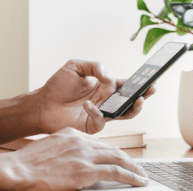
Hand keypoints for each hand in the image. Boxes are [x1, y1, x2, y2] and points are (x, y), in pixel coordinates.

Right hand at [4, 127, 148, 189]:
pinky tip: (138, 181)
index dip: (111, 152)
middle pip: (112, 149)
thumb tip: (70, 163)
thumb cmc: (26, 164)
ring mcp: (84, 155)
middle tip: (137, 168)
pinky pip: (116, 172)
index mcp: (70, 133)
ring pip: (119, 158)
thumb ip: (63, 153)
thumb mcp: (47, 150)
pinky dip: (131, 176)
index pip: (98, 143)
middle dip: (127, 159)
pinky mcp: (86, 171)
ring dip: (133, 168)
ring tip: (141, 176)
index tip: (118, 159)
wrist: (17, 170)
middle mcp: (80, 140)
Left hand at [34, 59, 155, 134]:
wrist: (42, 104)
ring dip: (133, 108)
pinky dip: (97, 112)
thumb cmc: (57, 85)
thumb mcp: (75, 66)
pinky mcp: (92, 125)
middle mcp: (106, 101)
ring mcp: (101, 114)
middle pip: (131, 100)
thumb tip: (108, 77)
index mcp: (105, 86)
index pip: (127, 84)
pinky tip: (87, 104)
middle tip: (151, 90)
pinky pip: (101, 120)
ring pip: (124, 114)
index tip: (151, 78)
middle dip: (144, 95)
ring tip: (138, 100)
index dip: (140, 82)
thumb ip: (95, 66)